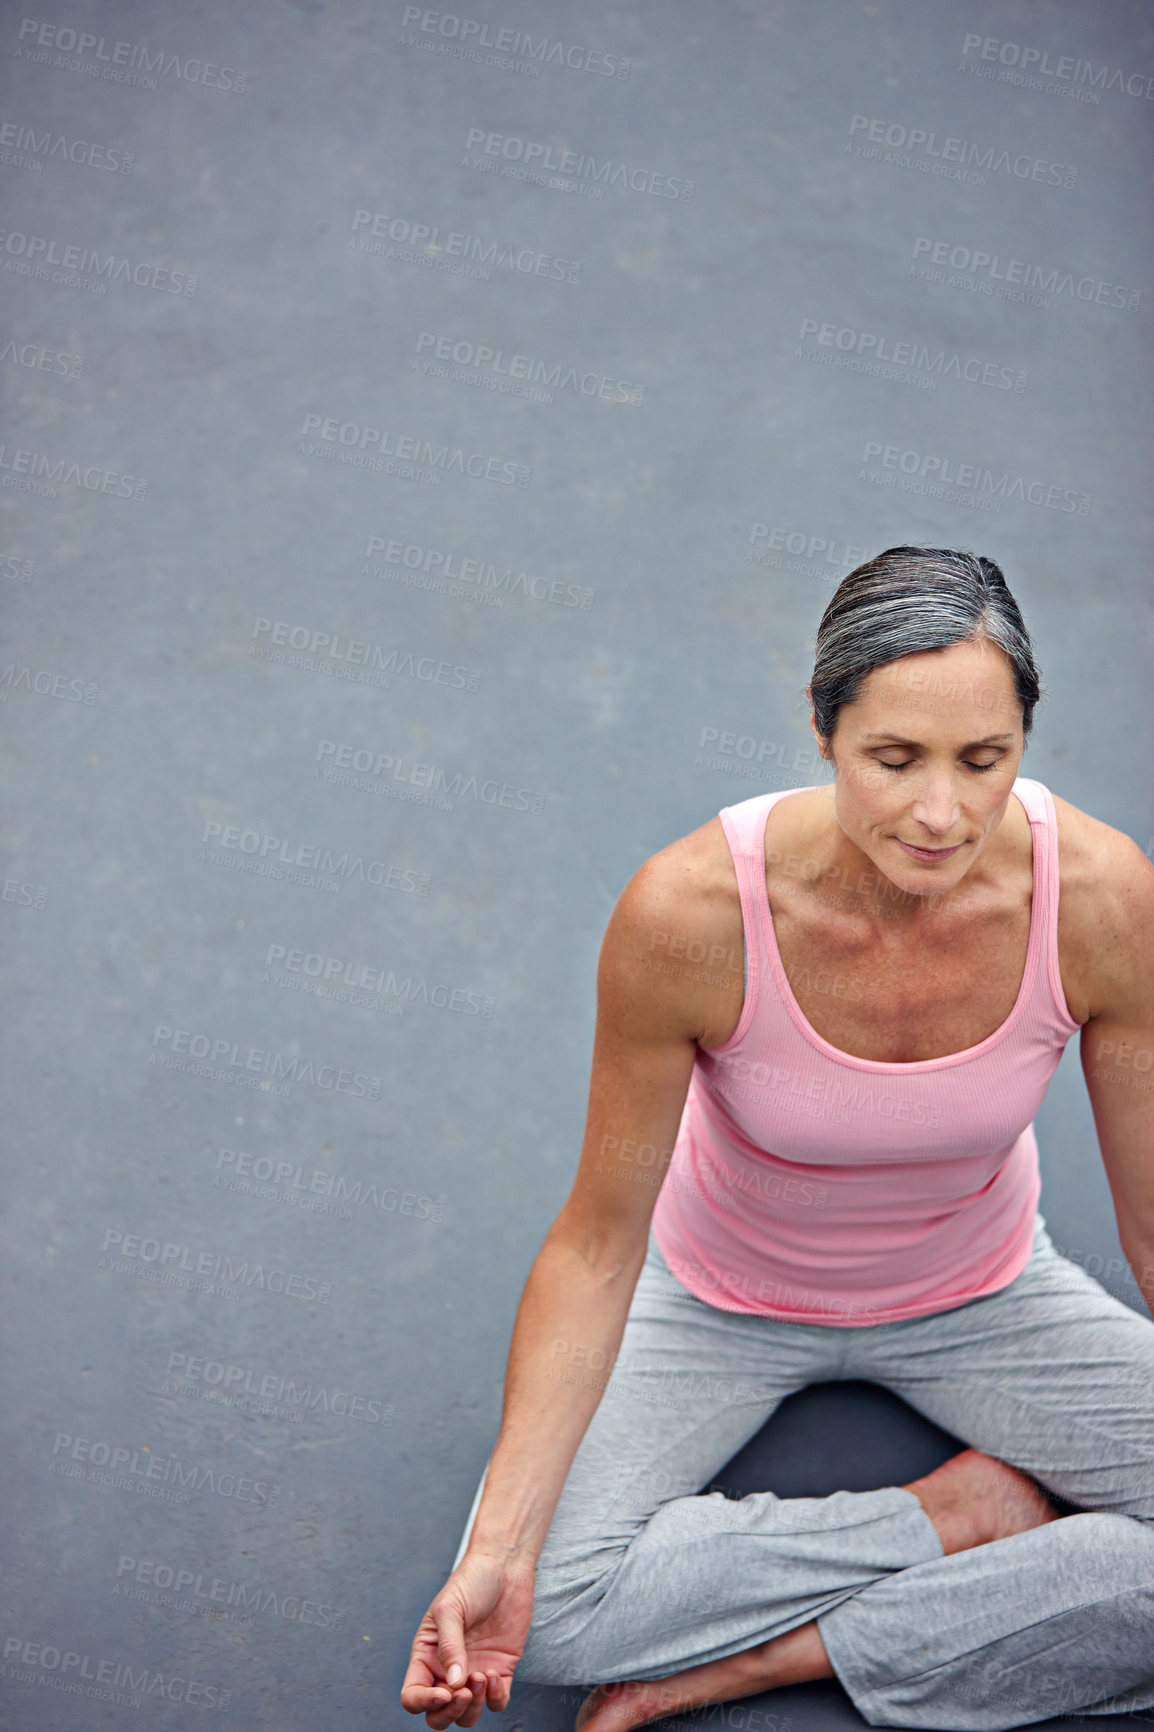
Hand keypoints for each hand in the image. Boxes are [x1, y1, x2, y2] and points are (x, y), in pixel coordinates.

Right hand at [400, 1548, 536, 1726]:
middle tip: (463, 1692)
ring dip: (473, 1707)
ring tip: (482, 1676)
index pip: (413, 1695)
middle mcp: (447, 1671)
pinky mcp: (500, 1672)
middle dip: (448, 1713)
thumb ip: (450, 1647)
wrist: (504, 1568)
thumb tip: (453, 1685)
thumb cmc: (470, 1582)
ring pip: (466, 1716)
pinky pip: (496, 1703)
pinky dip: (495, 1699)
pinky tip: (495, 1675)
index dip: (423, 1702)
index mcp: (427, 1656)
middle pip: (438, 1715)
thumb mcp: (450, 1609)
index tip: (442, 1693)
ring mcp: (474, 1674)